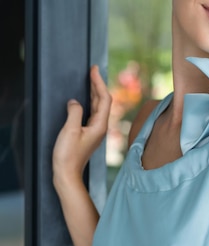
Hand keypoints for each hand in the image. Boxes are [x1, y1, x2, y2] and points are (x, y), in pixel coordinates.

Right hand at [52, 65, 111, 191]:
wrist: (67, 174)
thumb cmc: (68, 155)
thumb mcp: (70, 131)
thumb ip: (74, 112)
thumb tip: (75, 102)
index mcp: (99, 125)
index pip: (103, 98)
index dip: (99, 82)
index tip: (94, 70)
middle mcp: (100, 127)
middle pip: (103, 101)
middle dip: (98, 84)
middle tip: (92, 70)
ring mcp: (95, 130)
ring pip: (98, 106)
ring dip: (94, 92)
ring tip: (90, 80)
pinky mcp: (88, 134)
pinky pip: (92, 113)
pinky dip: (90, 102)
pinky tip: (84, 99)